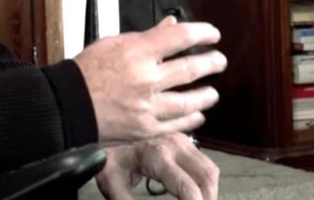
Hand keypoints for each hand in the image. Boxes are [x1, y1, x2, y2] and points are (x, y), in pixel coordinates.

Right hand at [74, 16, 225, 143]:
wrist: (67, 107)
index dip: (203, 34)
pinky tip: (198, 115)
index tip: (212, 35)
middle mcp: (146, 79)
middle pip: (192, 69)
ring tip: (212, 92)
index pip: (181, 37)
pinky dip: (191, 119)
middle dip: (212, 63)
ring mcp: (147, 106)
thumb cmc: (86, 74)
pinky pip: (176, 124)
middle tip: (220, 61)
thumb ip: (147, 36)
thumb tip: (171, 25)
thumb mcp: (113, 43)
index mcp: (137, 53)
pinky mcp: (145, 129)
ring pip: (190, 101)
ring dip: (206, 95)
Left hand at [94, 133, 219, 199]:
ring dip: (209, 189)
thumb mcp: (113, 184)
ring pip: (210, 167)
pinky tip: (195, 190)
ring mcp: (181, 139)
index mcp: (158, 157)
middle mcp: (175, 145)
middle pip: (208, 177)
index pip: (189, 189)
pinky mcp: (182, 138)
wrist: (103, 121)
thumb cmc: (106, 153)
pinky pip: (203, 160)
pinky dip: (204, 179)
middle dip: (208, 199)